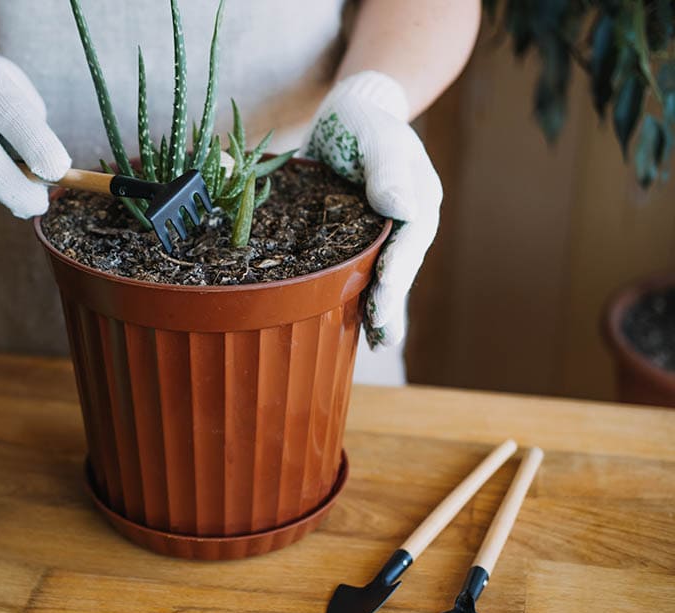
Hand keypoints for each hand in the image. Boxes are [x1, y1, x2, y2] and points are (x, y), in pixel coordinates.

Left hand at [302, 71, 441, 347]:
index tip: (381, 295)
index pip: (410, 239)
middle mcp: (408, 219)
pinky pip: (367, 269)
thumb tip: (401, 207)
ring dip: (382, 307)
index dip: (397, 269)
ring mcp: (388, 231)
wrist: (350, 113)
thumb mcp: (374, 136)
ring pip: (388, 273)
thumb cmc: (363, 120)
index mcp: (418, 196)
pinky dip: (361, 295)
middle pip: (402, 265)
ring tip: (375, 342)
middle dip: (391, 300)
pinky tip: (355, 323)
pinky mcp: (364, 236)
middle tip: (379, 334)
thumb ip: (386, 168)